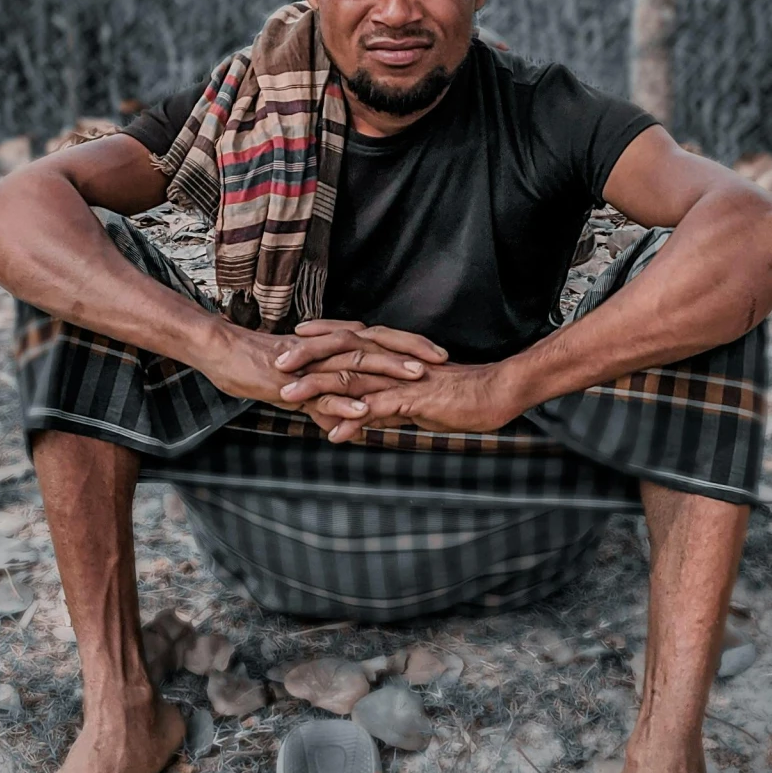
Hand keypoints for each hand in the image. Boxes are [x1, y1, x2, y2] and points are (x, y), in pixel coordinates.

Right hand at [206, 319, 445, 435]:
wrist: (218, 352)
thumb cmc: (253, 365)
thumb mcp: (295, 386)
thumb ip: (321, 400)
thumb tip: (344, 419)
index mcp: (328, 347)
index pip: (376, 342)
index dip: (406, 346)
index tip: (436, 353)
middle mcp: (324, 351)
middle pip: (375, 348)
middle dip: (410, 354)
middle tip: (442, 361)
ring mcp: (309, 366)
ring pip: (354, 367)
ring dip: (387, 373)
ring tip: (416, 381)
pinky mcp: (290, 382)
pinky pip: (320, 394)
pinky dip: (343, 404)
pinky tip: (364, 413)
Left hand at [284, 346, 520, 445]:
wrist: (495, 394)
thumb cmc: (460, 397)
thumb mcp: (416, 401)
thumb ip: (389, 405)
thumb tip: (366, 416)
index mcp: (393, 357)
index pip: (349, 340)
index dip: (319, 339)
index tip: (291, 340)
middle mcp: (393, 362)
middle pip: (341, 353)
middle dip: (306, 358)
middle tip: (275, 363)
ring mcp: (402, 380)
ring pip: (352, 379)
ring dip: (317, 389)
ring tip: (288, 398)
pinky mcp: (414, 400)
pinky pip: (378, 409)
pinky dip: (353, 421)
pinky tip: (333, 433)